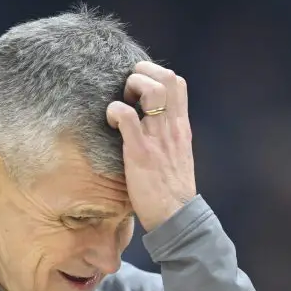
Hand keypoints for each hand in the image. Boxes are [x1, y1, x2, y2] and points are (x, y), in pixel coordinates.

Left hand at [107, 61, 196, 231]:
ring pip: (151, 89)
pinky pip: (126, 116)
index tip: (139, 89)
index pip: (177, 82)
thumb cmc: (171, 191)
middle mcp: (172, 127)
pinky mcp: (140, 152)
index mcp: (181, 127)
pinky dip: (114, 111)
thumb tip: (150, 126)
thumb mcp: (176, 156)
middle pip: (166, 77)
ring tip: (120, 104)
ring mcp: (157, 138)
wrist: (176, 217)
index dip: (155, 75)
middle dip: (142, 74)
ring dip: (130, 87)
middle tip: (127, 92)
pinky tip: (110, 122)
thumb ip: (166, 137)